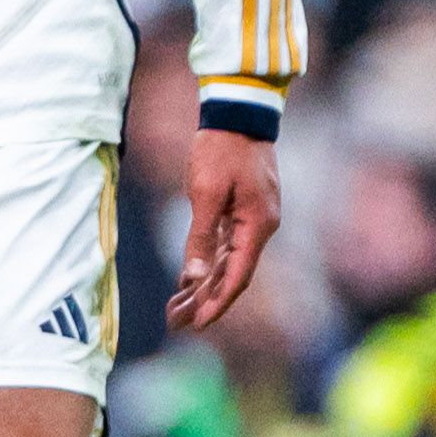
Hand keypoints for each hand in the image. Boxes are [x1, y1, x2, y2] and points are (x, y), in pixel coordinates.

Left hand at [166, 125, 280, 331]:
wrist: (239, 111)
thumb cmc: (222, 149)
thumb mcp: (206, 193)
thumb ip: (201, 238)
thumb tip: (193, 277)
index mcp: (256, 227)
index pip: (237, 278)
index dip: (216, 304)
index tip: (196, 325)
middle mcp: (261, 227)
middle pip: (231, 274)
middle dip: (203, 300)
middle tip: (175, 322)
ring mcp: (254, 218)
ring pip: (228, 261)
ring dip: (203, 284)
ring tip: (176, 306)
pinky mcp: (243, 208)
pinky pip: (226, 244)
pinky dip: (208, 261)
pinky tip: (189, 277)